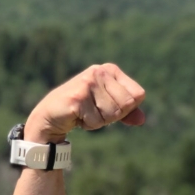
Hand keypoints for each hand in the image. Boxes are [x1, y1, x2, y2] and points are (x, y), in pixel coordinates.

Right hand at [26, 63, 147, 143]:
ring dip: (99, 121)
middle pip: (127, 105)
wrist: (52, 115)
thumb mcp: (109, 108)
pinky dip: (89, 125)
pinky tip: (77, 116)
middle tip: (94, 110)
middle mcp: (99, 71)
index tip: (107, 105)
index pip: (138, 95)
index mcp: (110, 69)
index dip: (126, 108)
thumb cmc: (83, 110)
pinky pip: (97, 121)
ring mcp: (88, 83)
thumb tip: (142, 120)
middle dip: (113, 115)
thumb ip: (127, 112)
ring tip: (85, 112)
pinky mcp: (78, 97)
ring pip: (112, 114)